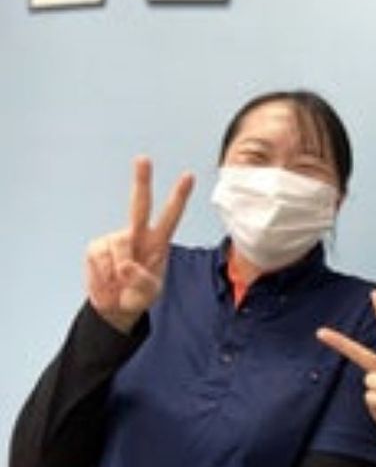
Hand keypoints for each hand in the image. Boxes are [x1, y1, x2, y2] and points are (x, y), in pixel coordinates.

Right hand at [85, 156, 193, 333]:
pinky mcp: (96, 248)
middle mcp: (137, 234)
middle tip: (143, 159)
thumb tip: (125, 265)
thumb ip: (142, 280)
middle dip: (141, 181)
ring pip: (119, 247)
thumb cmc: (138, 294)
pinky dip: (103, 276)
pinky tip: (107, 280)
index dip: (179, 197)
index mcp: (158, 242)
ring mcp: (115, 239)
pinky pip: (100, 260)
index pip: (171, 216)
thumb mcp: (149, 293)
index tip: (189, 176)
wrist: (115, 307)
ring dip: (118, 272)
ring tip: (120, 282)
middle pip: (139, 204)